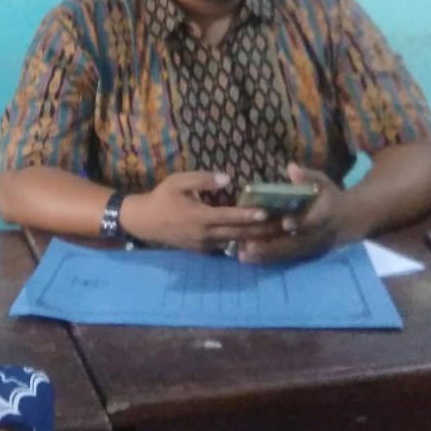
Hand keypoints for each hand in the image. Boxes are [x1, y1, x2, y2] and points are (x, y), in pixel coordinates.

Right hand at [120, 171, 278, 250]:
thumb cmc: (161, 198)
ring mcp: (205, 245)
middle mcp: (206, 235)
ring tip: (278, 232)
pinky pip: (227, 247)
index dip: (250, 215)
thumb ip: (203, 179)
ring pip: (236, 243)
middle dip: (264, 230)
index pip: (231, 217)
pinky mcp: (203, 250)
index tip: (269, 212)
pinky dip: (244, 243)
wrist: (144, 222)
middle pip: (240, 234)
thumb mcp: (178, 182)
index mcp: (200, 217)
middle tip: (286, 224)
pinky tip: (258, 238)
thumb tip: (228, 179)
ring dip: (257, 238)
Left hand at [237, 163, 348, 263]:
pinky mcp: (305, 255)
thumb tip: (291, 167)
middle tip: (249, 245)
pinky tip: (247, 257)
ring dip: (266, 255)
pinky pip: (285, 258)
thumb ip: (308, 176)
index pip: (314, 221)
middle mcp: (318, 235)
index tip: (286, 223)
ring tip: (242, 254)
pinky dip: (267, 259)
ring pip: (288, 253)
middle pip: (295, 243)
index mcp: (325, 215)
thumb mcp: (323, 183)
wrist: (349, 221)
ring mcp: (311, 247)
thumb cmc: (330, 196)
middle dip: (273, 245)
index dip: (302, 222)